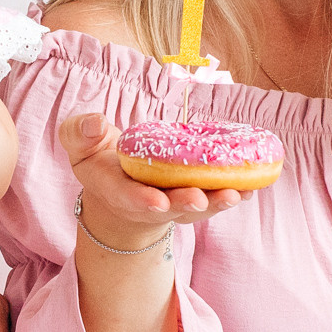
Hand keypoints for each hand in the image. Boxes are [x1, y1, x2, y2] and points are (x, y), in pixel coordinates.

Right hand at [57, 111, 254, 249]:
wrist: (117, 183)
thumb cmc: (98, 157)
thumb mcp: (78, 143)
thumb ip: (79, 133)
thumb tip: (93, 122)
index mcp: (114, 189)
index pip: (127, 197)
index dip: (142, 200)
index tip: (157, 201)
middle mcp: (145, 203)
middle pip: (168, 208)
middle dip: (185, 204)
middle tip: (200, 199)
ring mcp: (171, 204)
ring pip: (195, 209)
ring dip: (216, 203)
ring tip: (236, 194)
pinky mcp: (193, 197)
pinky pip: (214, 198)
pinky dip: (234, 192)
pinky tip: (253, 185)